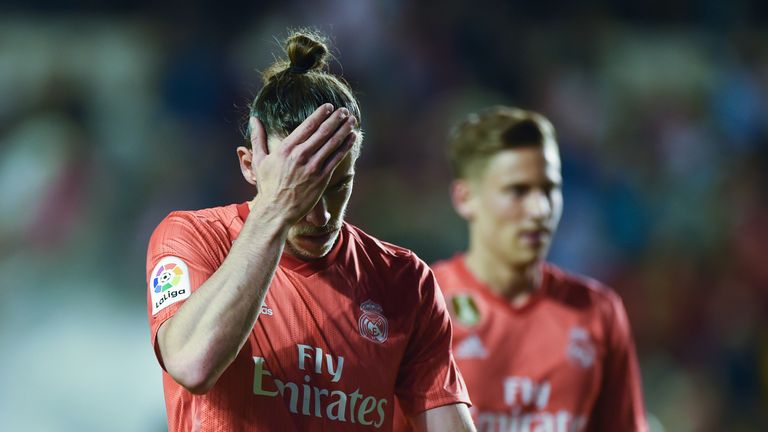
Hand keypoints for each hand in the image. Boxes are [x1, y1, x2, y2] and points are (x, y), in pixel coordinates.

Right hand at [248, 104, 356, 224]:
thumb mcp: (259, 160)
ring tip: (351, 120)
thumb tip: (254, 119)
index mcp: (285, 149)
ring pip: (332, 143)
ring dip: (343, 130)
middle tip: (344, 110)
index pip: (307, 126)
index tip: (328, 106)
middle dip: (335, 119)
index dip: (320, 114)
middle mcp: (300, 155)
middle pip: (322, 132)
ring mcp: (312, 167)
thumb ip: (258, 138)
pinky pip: (336, 159)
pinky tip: (351, 138)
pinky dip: (345, 147)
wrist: (276, 211)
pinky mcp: (321, 178)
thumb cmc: (267, 186)